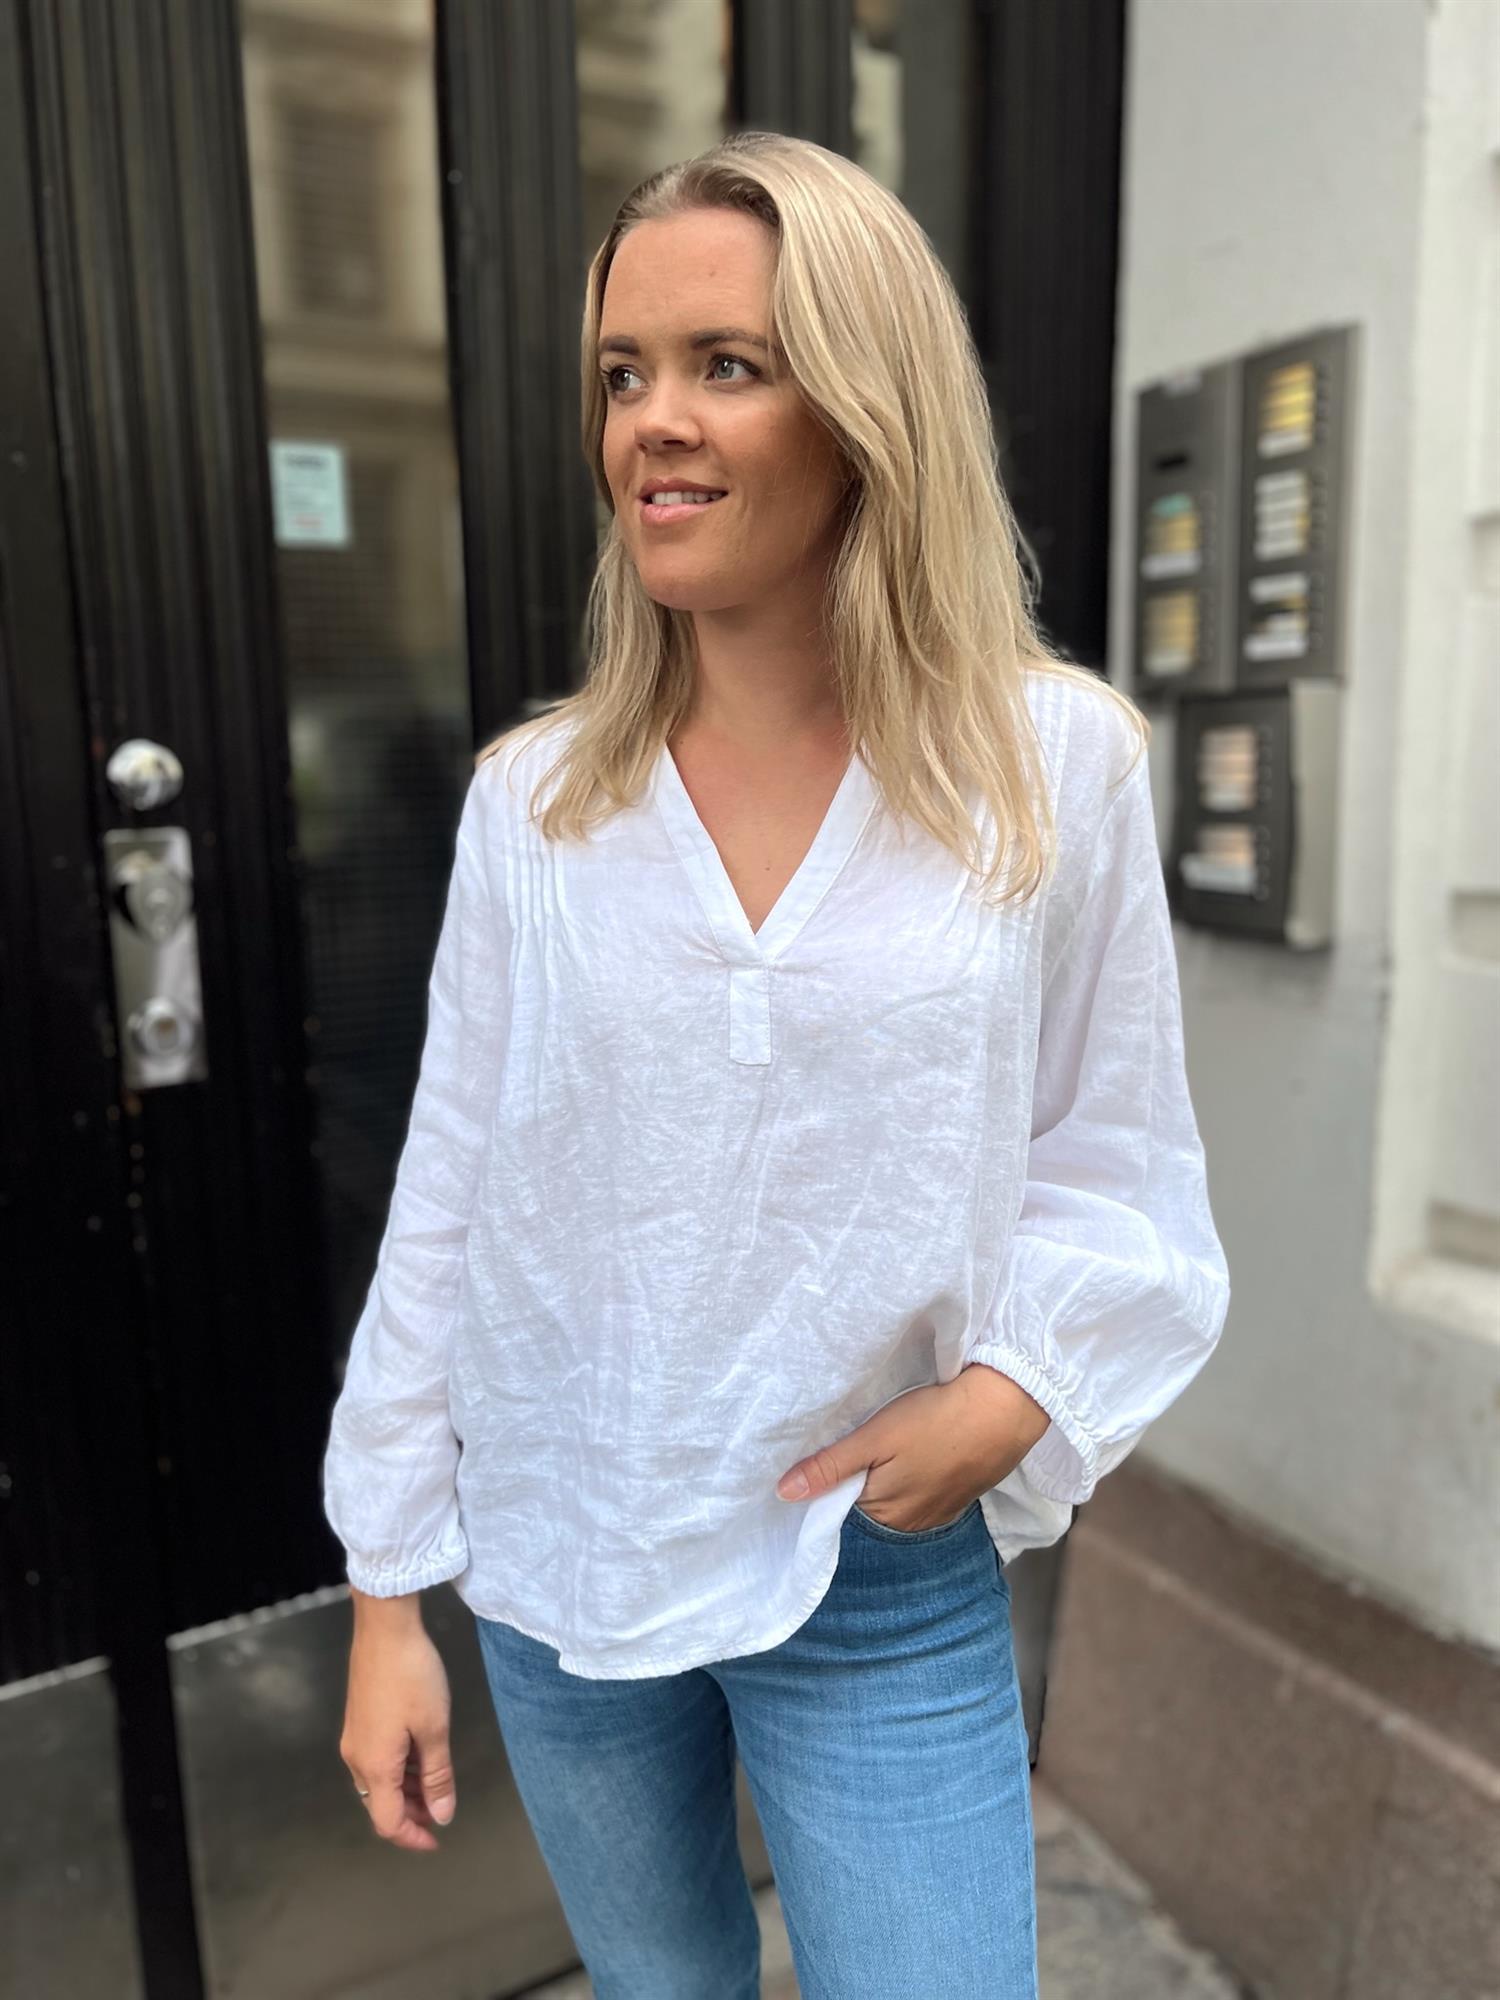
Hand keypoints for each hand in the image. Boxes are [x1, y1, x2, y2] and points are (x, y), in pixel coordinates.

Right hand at [340, 1606, 456, 1852]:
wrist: (384, 1628)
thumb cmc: (413, 1677)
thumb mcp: (434, 1728)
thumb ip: (437, 1776)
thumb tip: (441, 1816)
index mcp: (373, 1766)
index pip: (388, 1822)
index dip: (413, 1837)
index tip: (438, 1840)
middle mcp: (355, 1757)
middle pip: (380, 1803)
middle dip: (411, 1813)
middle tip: (442, 1808)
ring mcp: (354, 1737)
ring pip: (378, 1781)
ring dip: (406, 1789)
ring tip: (437, 1781)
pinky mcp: (358, 1719)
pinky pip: (376, 1759)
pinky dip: (398, 1768)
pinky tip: (421, 1754)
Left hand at [775, 1365, 1051, 1531]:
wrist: (1005, 1408)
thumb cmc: (935, 1419)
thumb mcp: (876, 1437)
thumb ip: (831, 1467)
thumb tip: (783, 1494)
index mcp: (884, 1512)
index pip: (839, 1505)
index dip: (830, 1480)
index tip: (828, 1453)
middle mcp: (911, 1523)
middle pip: (868, 1504)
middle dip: (859, 1479)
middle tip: (861, 1440)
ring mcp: (939, 1512)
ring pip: (896, 1499)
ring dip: (888, 1478)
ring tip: (890, 1444)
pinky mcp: (960, 1496)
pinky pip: (923, 1494)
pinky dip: (915, 1477)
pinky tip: (918, 1451)